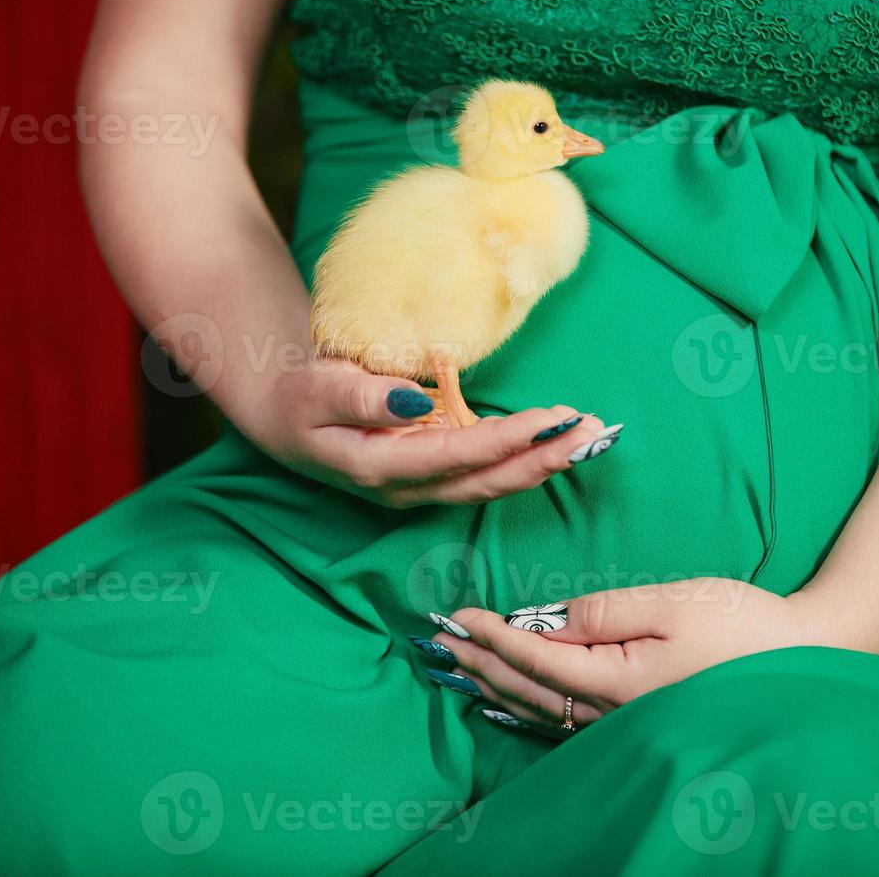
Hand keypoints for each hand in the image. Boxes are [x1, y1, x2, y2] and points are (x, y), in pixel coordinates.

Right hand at [253, 358, 615, 507]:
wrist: (285, 418)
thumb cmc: (301, 398)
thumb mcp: (319, 387)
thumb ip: (362, 396)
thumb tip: (413, 402)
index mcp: (379, 467)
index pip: (456, 456)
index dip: (506, 440)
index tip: (549, 417)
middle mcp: (408, 489)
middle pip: (488, 480)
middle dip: (544, 458)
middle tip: (593, 432)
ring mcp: (424, 488)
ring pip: (494, 482)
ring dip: (544, 461)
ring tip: (590, 434)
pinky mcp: (435, 477)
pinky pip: (488, 473)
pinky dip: (527, 458)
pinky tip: (559, 440)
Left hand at [427, 579, 810, 734]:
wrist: (800, 661)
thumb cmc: (742, 625)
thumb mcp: (674, 602)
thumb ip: (607, 611)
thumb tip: (555, 619)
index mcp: (617, 678)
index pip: (536, 657)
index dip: (492, 637)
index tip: (457, 616)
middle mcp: (612, 711)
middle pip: (528, 688)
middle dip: (479, 663)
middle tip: (439, 640)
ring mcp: (622, 723)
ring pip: (540, 709)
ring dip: (493, 686)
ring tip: (457, 668)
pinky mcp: (634, 722)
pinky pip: (562, 724)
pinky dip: (525, 711)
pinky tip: (506, 706)